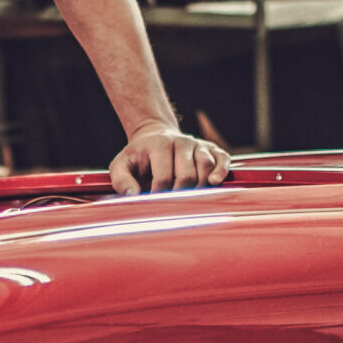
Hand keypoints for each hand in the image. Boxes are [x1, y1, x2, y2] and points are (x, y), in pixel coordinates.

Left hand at [109, 123, 231, 193]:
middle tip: (172, 205)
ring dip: (199, 188)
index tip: (155, 204)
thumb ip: (121, 181)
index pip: (164, 177)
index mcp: (159, 144)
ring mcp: (198, 144)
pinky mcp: (211, 149)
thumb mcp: (121, 166)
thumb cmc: (138, 156)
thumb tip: (133, 195)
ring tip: (189, 199)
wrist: (154, 137)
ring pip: (205, 168)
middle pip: (187, 176)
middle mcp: (182, 141)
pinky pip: (222, 159)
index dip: (160, 195)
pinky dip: (221, 171)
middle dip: (179, 195)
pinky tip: (215, 182)